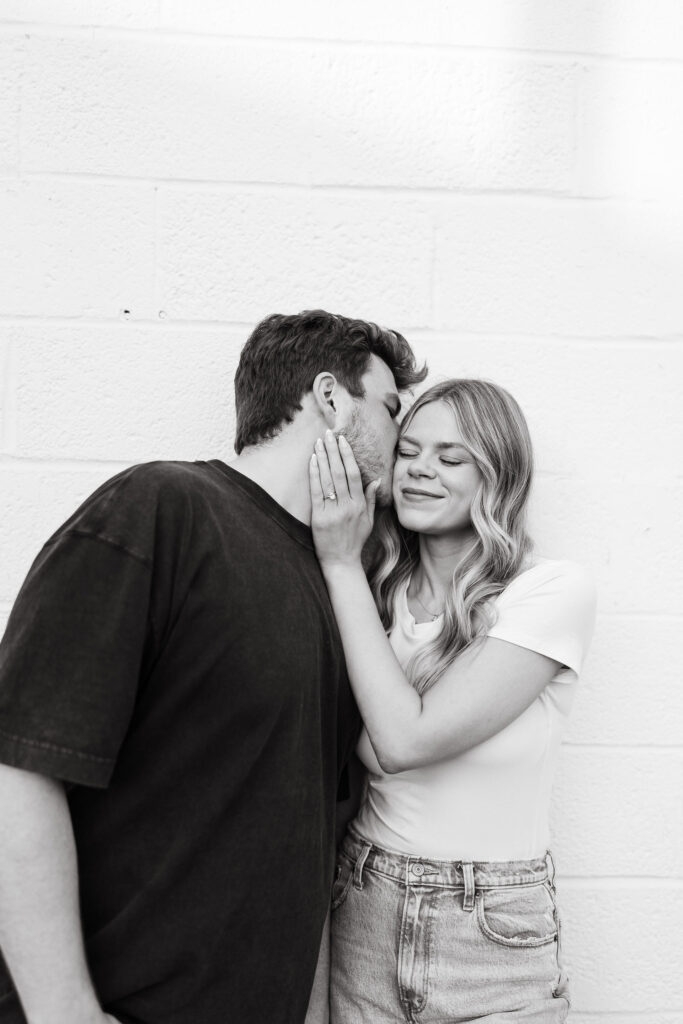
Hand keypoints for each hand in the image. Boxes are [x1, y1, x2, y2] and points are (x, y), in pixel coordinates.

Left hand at [309, 431, 379, 568]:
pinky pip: (316, 491)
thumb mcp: (369, 520)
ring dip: (323, 458)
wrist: (341, 562)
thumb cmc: (355, 540)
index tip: (342, 441)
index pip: (353, 474)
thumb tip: (376, 480)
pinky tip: (312, 461)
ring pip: (328, 479)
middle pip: (340, 472)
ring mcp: (333, 511)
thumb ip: (371, 499)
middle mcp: (347, 506)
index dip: (347, 455)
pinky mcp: (319, 517)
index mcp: (359, 505)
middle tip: (328, 434)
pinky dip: (314, 474)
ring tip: (318, 442)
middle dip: (333, 451)